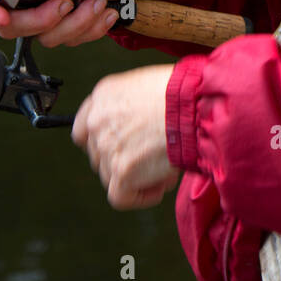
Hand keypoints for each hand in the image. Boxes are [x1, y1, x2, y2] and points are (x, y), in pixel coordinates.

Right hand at [0, 0, 154, 46]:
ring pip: (44, 37)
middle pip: (11, 24)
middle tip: (69, 4)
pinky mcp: (66, 24)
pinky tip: (105, 11)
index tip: (5, 17)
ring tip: (98, 1)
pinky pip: (68, 40)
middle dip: (44, 21)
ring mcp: (48, 8)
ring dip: (77, 23)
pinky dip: (90, 29)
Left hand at [72, 64, 178, 208]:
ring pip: (111, 175)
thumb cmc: (185, 91)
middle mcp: (98, 120)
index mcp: (104, 94)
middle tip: (153, 156)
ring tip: (167, 166)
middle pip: (99, 154)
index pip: (84, 126)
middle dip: (124, 158)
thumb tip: (139, 128)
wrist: (196, 106)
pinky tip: (160, 186)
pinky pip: (121, 197)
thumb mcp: (149, 83)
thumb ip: (133, 105)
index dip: (101, 139)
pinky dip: (140, 196)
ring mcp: (107, 147)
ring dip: (137, 175)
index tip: (118, 146)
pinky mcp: (121, 171)